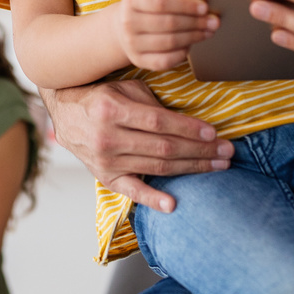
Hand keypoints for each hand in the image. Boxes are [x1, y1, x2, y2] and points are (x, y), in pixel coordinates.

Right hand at [42, 79, 232, 212]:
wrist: (65, 113)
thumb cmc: (101, 97)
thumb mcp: (124, 89)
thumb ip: (152, 104)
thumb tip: (189, 121)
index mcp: (112, 109)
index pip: (160, 122)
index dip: (190, 128)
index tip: (214, 133)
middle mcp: (107, 137)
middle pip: (164, 147)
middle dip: (200, 150)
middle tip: (227, 151)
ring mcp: (105, 161)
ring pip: (157, 167)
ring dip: (192, 168)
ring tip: (217, 166)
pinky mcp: (105, 177)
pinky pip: (132, 191)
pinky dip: (152, 199)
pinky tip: (173, 204)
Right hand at [108, 0, 217, 69]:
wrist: (122, 27)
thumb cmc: (143, 2)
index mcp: (132, 0)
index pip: (161, 2)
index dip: (185, 5)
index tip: (204, 6)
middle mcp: (129, 23)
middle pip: (168, 23)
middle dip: (195, 22)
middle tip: (214, 21)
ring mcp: (132, 44)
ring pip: (169, 42)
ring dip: (193, 37)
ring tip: (208, 31)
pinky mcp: (139, 60)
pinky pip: (165, 61)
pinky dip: (181, 53)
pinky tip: (191, 45)